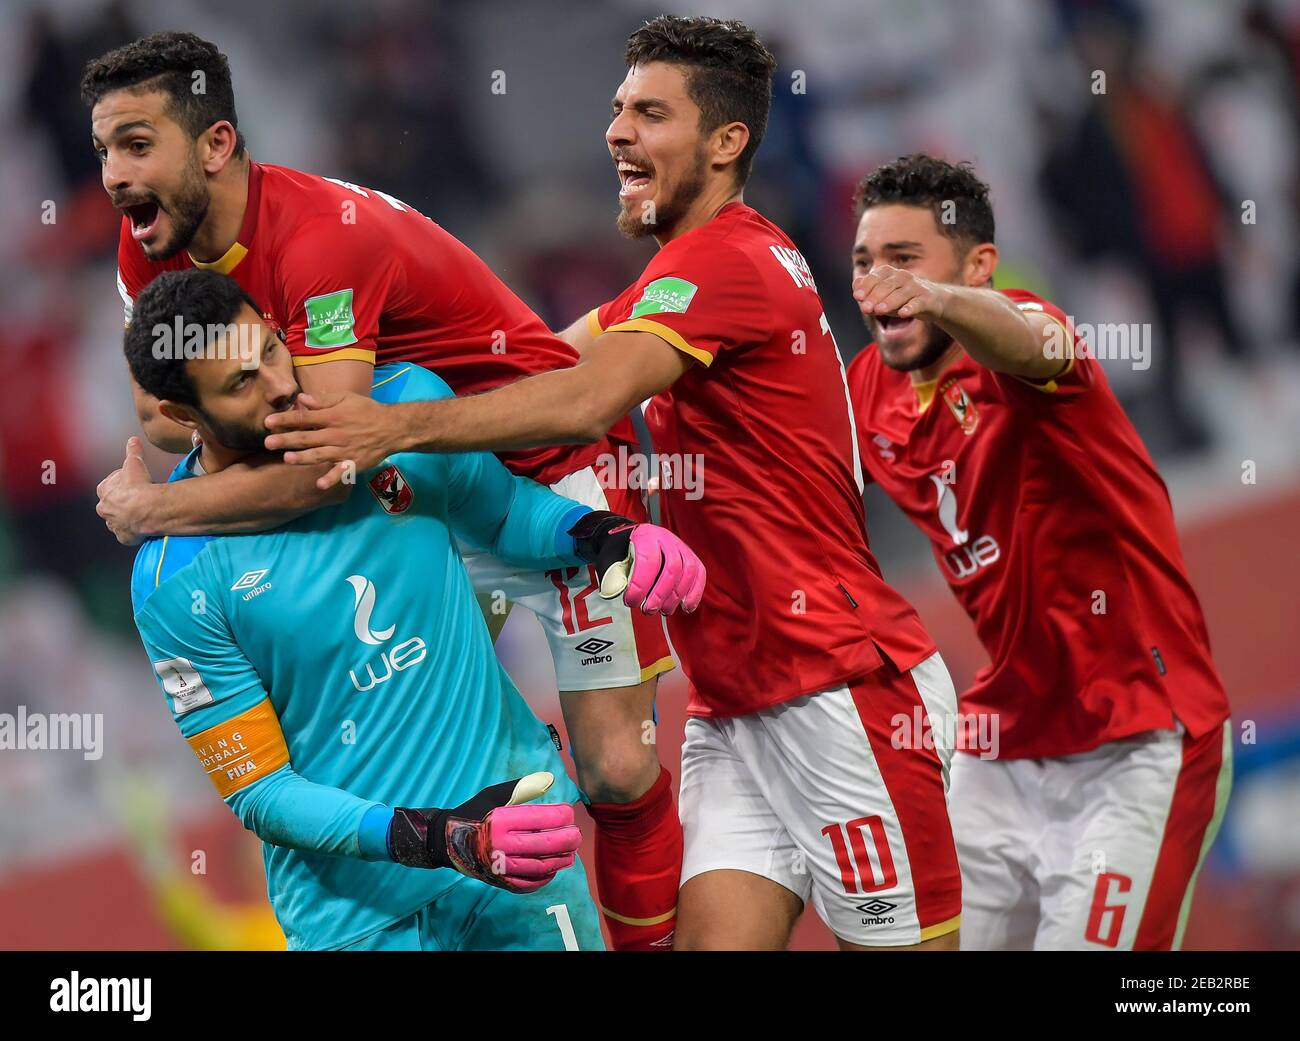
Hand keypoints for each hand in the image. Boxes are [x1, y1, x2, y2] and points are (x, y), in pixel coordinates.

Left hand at [95, 437, 156, 545]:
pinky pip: (127, 534)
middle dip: (120, 502)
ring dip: (125, 517)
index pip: (108, 485)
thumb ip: (132, 451)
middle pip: (110, 504)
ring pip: (117, 520)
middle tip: (136, 497)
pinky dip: (133, 532)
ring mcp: (114, 524)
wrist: (148, 510)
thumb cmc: (139, 486)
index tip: (130, 481)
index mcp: (104, 492)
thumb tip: (133, 439)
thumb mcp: (135, 464)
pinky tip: (142, 527)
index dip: (120, 482)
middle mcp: (105, 509)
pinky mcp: (124, 537)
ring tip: (141, 512)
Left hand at [263, 392, 400, 489]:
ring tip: (287, 459)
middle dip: (286, 440)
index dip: (285, 420)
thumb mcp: (346, 398)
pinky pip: (341, 472)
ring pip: (319, 455)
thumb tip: (301, 399)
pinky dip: (332, 478)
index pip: (304, 418)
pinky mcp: (354, 463)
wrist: (393, 427)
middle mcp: (335, 433)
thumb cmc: (367, 410)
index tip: (267, 422)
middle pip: (307, 437)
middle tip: (267, 443)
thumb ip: (323, 399)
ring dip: (303, 458)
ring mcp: (344, 450)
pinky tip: (320, 484)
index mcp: (332, 416)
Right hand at [388, 771, 579, 892]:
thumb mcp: (495, 794)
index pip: (541, 818)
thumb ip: (524, 786)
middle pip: (546, 845)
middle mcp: (500, 846)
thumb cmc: (475, 813)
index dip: (562, 815)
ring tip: (570, 851)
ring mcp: (501, 867)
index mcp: (500, 821)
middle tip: (576, 834)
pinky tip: (553, 867)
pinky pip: (530, 883)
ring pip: (542, 866)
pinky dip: (546, 877)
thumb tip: (551, 779)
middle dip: (568, 839)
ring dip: (562, 859)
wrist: (447, 842)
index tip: (568, 813)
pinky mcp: (500, 882)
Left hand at [567, 511, 706, 614]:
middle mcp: (666, 538)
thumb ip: (614, 575)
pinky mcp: (690, 557)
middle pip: (672, 568)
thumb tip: (618, 592)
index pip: (648, 560)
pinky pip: (699, 574)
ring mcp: (681, 546)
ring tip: (664, 611)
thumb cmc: (621, 553)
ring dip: (676, 597)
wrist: (631, 540)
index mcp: (645, 536)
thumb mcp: (611, 559)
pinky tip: (686, 607)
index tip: (630, 602)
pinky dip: (695, 593)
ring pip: (688, 572)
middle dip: (661, 594)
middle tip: (648, 610)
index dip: (640, 585)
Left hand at [853, 266, 949, 321]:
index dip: (866, 286)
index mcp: (891, 274)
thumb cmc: (902, 298)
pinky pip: (918, 303)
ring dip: (890, 302)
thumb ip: (869, 294)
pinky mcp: (927, 299)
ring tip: (879, 310)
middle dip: (875, 296)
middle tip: (865, 308)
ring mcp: (916, 288)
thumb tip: (855, 288)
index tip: (857, 297)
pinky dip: (911, 308)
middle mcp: (903, 278)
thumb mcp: (884, 296)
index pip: (876, 277)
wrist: (933, 302)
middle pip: (887, 286)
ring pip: (901, 294)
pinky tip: (904, 313)